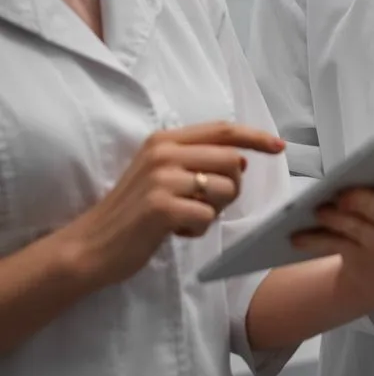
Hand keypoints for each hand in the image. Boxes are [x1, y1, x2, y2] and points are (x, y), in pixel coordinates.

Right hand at [57, 122, 284, 288]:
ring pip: (225, 189)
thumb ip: (198, 160)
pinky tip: (174, 231)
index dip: (256, 136)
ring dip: (214, 211)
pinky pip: (208, 217)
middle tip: (204, 204)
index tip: (280, 146)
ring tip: (185, 217)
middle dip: (231, 188)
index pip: (224, 129)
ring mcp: (162, 179)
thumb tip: (242, 159)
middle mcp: (164, 153)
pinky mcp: (162, 207)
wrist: (91, 245)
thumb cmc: (133, 212)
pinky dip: (198, 229)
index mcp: (166, 140)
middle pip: (233, 161)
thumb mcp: (162, 173)